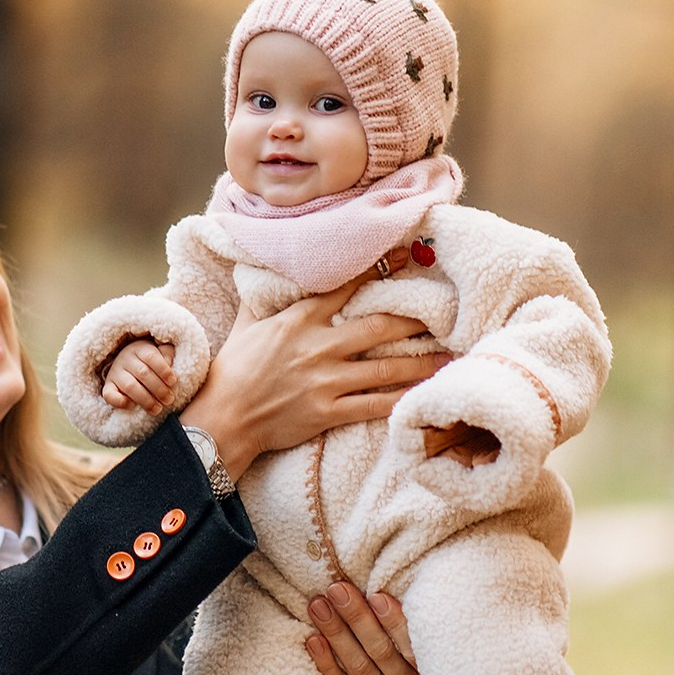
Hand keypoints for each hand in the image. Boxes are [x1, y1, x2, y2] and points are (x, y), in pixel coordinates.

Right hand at [100, 336, 175, 416]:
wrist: (126, 363)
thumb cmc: (149, 360)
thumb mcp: (160, 351)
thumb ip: (167, 354)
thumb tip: (169, 363)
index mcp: (139, 348)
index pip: (151, 357)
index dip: (163, 370)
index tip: (173, 382)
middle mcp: (125, 359)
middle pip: (142, 373)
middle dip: (158, 389)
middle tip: (169, 400)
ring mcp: (115, 373)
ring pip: (129, 386)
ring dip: (145, 399)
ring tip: (157, 409)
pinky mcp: (108, 387)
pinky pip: (109, 395)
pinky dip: (120, 402)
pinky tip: (132, 406)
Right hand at [179, 286, 441, 483]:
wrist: (222, 418)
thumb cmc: (232, 370)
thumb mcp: (245, 324)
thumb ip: (263, 297)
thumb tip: (263, 265)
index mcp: (299, 320)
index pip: (345, 287)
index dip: (378, 270)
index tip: (405, 255)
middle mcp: (318, 347)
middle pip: (378, 328)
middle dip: (415, 319)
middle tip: (446, 311)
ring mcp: (325, 382)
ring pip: (384, 370)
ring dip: (420, 362)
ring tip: (450, 356)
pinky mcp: (328, 413)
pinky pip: (374, 406)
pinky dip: (401, 400)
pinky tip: (425, 395)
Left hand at [305, 583, 438, 674]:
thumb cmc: (421, 669)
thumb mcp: (428, 652)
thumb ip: (415, 628)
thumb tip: (382, 585)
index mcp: (434, 671)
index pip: (413, 644)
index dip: (395, 621)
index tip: (377, 595)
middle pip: (381, 652)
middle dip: (357, 618)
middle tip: (337, 590)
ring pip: (359, 668)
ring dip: (336, 634)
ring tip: (318, 606)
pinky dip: (327, 664)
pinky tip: (313, 640)